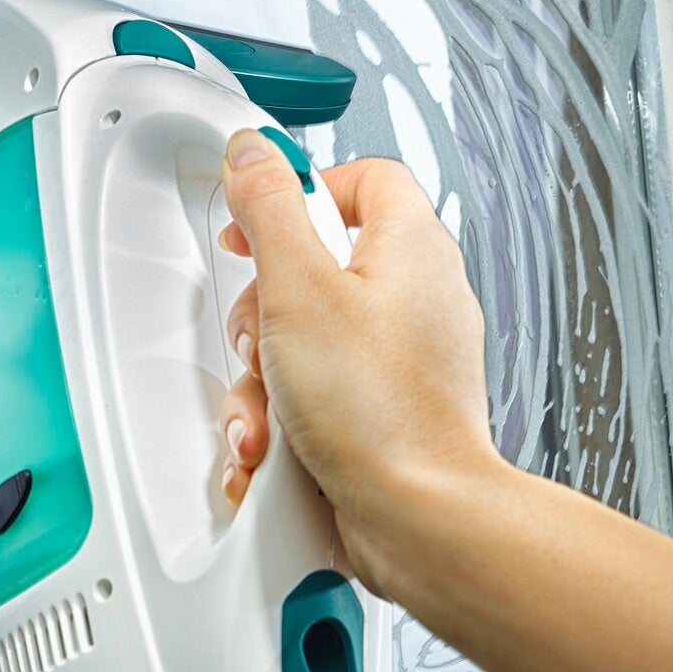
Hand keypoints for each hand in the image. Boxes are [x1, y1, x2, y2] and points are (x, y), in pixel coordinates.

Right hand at [215, 128, 497, 600]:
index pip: (362, 179)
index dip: (301, 190)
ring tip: (271, 411)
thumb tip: (254, 154)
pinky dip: (285, 423)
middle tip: (261, 335)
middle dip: (265, 310)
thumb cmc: (379, 411)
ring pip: (305, 343)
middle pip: (314, 269)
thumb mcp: (300, 288)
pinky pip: (316, 399)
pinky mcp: (383, 415)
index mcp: (411, 248)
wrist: (417, 517)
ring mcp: (401, 362)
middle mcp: (415, 301)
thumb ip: (270, 208)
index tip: (255, 221)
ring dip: (265, 381)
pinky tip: (276, 448)